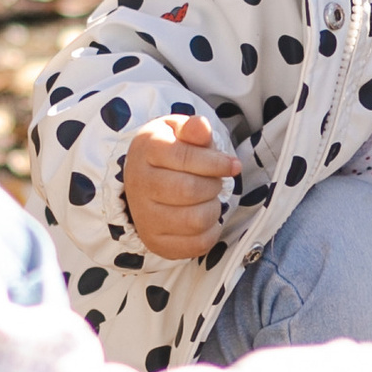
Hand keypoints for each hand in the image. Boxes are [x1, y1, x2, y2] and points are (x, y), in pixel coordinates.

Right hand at [123, 112, 242, 260]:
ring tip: (208, 199)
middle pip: (189, 190)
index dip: (216, 163)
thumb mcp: (179, 132)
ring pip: (194, 220)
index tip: (232, 165)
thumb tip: (202, 126)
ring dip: (212, 209)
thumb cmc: (170, 152)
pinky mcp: (155, 241)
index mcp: (146, 150)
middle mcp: (139, 184)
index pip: (185, 158)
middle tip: (214, 182)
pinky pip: (196, 244)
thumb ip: (193, 129)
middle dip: (213, 185)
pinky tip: (205, 218)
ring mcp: (144, 217)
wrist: (145, 179)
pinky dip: (210, 231)